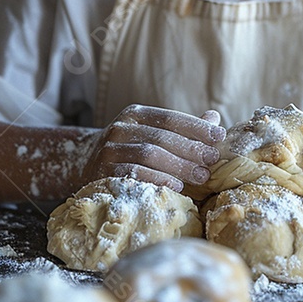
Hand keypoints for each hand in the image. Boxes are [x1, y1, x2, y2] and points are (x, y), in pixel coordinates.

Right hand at [77, 106, 224, 191]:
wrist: (83, 165)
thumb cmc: (130, 150)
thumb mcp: (153, 134)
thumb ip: (183, 129)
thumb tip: (214, 119)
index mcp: (136, 114)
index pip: (171, 118)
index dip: (196, 127)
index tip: (219, 136)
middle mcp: (121, 128)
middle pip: (161, 137)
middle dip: (191, 149)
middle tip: (213, 160)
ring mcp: (109, 150)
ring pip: (148, 155)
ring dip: (178, 166)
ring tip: (201, 175)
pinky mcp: (102, 173)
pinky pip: (133, 175)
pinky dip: (157, 180)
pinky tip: (176, 186)